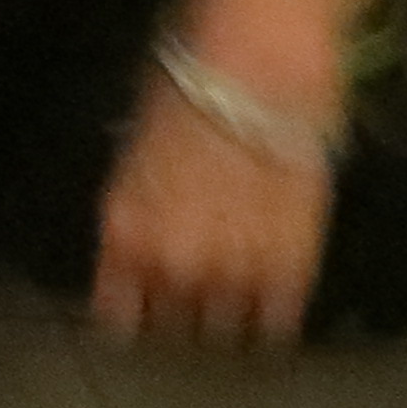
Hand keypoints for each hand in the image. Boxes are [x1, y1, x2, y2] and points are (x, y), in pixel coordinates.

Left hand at [93, 68, 331, 348]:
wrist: (259, 75)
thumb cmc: (186, 87)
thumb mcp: (136, 145)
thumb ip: (139, 199)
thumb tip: (145, 221)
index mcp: (124, 231)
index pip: (115, 314)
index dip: (126, 318)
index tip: (134, 319)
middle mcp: (172, 264)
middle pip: (169, 328)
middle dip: (175, 317)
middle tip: (188, 303)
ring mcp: (234, 275)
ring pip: (222, 332)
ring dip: (222, 321)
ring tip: (230, 305)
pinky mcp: (291, 273)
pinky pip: (275, 323)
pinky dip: (271, 318)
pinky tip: (269, 306)